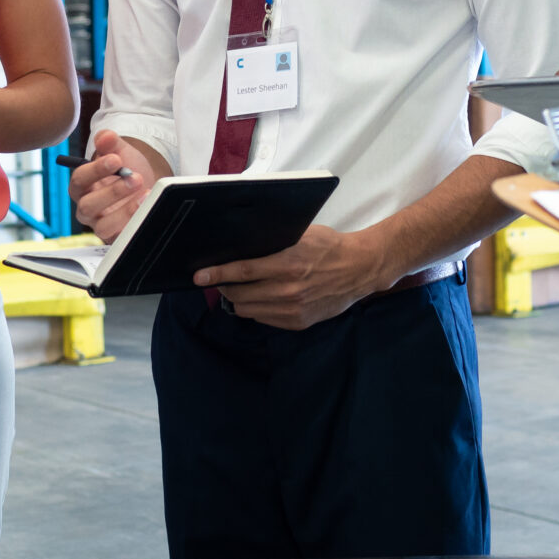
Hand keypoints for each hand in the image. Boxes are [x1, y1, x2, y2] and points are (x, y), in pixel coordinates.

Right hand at [70, 129, 156, 240]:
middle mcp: (87, 207)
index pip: (79, 179)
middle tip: (134, 178)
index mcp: (82, 185)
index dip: (96, 170)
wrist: (147, 185)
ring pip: (103, 226)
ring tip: (145, 195)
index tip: (115, 160)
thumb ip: (110, 142)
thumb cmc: (127, 169)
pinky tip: (147, 208)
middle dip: (112, 192)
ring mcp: (100, 225)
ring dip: (125, 211)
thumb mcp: (119, 151)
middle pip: (88, 205)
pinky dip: (135, 224)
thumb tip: (105, 136)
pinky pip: (121, 237)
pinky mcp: (116, 237)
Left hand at [193, 225, 392, 329]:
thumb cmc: (329, 247)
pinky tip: (262, 297)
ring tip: (240, 288)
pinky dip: (257, 309)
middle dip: (225, 286)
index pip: (243, 272)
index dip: (217, 274)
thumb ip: (273, 243)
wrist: (360, 270)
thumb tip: (241, 246)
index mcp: (288, 264)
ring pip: (247, 310)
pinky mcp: (297, 323)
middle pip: (239, 294)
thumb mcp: (301, 235)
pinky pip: (264, 319)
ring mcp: (293, 310)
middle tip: (219, 278)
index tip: (198, 276)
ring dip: (239, 299)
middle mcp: (288, 290)